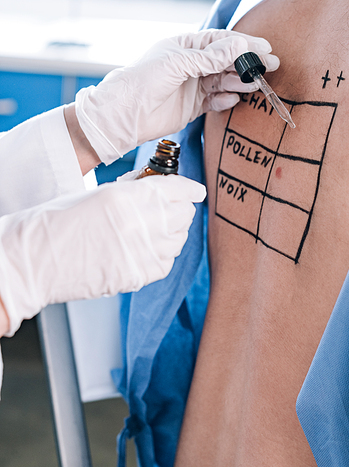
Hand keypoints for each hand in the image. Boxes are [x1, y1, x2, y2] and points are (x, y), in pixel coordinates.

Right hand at [0, 174, 204, 336]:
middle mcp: (141, 223)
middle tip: (169, 210)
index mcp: (129, 196)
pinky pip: (167, 263)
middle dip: (180, 210)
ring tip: (153, 231)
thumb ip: (134, 192)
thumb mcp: (100, 193)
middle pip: (184, 215)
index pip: (179, 189)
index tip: (195, 192)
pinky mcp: (139, 276)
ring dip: (172, 233)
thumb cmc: (58, 222)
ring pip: (179, 240)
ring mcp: (142, 252)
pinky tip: (146, 250)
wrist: (36, 260)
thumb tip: (158, 191)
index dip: (190, 190)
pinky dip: (163, 256)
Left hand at [74, 29, 278, 164]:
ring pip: (224, 81)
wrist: (124, 115)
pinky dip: (226, 100)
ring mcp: (193, 85)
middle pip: (226, 61)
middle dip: (247, 63)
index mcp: (185, 46)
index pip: (220, 41)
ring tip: (254, 85)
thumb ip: (209, 57)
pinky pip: (216, 101)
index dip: (243, 44)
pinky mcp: (193, 106)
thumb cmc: (142, 81)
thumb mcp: (177, 64)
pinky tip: (233, 99)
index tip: (264, 48)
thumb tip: (239, 44)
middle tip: (269, 66)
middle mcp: (191, 64)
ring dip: (239, 82)